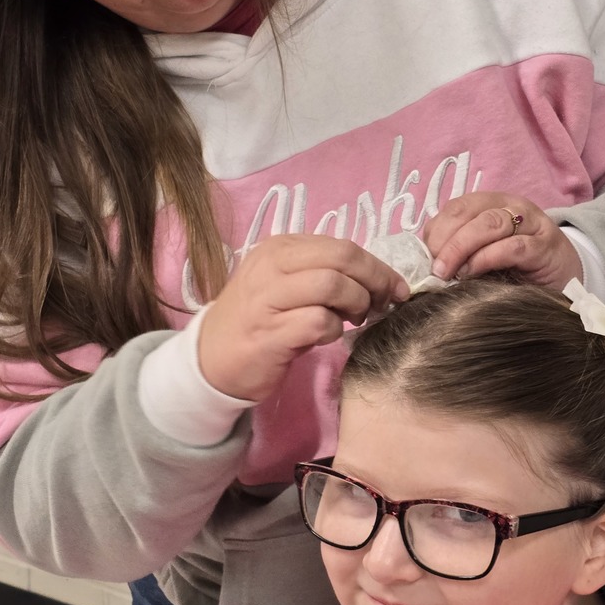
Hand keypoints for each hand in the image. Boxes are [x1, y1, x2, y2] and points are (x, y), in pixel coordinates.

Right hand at [197, 235, 409, 402]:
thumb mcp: (284, 283)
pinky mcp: (269, 333)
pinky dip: (333, 331)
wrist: (210, 358)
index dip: (377, 266)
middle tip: (383, 303)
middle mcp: (271, 266)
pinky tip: (325, 337)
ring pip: (332, 285)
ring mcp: (267, 299)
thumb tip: (378, 279)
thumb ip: (322, 273)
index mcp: (279, 248)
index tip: (394, 287)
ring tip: (353, 320)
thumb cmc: (257, 319)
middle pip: (342, 258)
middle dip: (375, 280)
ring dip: (356, 304)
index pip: (341, 246)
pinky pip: (319, 322)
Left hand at [423, 192, 582, 288]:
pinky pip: (513, 247)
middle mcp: (510, 206)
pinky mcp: (544, 247)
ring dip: (462, 248)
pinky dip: (488, 259)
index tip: (425, 257)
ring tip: (449, 273)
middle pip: (469, 212)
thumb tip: (428, 264)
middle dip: (446, 240)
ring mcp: (530, 223)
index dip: (436, 230)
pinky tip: (473, 273)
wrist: (564, 274)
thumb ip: (459, 251)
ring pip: (490, 224)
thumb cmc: (517, 265)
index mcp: (490, 203)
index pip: (456, 207)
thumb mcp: (484, 254)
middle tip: (435, 269)